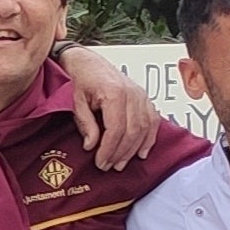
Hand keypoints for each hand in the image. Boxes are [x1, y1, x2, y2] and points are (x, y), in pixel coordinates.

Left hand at [61, 47, 164, 171]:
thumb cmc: (83, 80)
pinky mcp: (145, 99)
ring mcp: (142, 95)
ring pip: (144, 128)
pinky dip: (149, 138)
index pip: (117, 128)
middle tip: (109, 166)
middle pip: (132, 131)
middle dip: (121, 153)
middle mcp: (133, 94)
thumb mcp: (77, 102)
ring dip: (133, 149)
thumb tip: (91, 146)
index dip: (109, 149)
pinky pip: (153, 121)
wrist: (90, 64)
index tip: (101, 162)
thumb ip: (86, 124)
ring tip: (121, 163)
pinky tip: (142, 152)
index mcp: (115, 93)